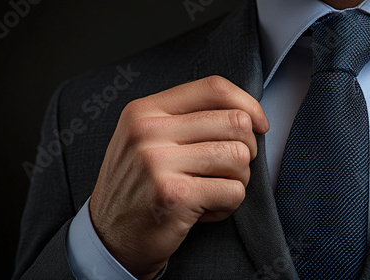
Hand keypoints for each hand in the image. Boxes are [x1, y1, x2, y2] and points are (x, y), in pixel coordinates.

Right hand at [89, 76, 268, 278]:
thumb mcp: (146, 141)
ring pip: (239, 157)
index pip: (213, 88)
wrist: (109, 240)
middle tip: (228, 169)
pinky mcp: (175, 196)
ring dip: (238, 180)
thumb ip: (185, 119)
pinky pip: (234, 191)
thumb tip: (246, 113)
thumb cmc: (137, 188)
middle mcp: (148, 131)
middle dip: (246, 150)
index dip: (247, 104)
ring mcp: (158, 163)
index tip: (260, 125)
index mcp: (145, 111)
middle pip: (235, 122)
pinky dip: (229, 205)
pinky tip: (206, 210)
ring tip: (214, 191)